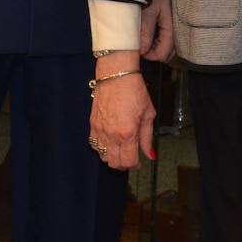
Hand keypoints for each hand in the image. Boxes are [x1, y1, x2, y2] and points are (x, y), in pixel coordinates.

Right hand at [90, 50, 156, 171]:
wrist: (116, 75)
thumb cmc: (135, 92)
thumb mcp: (148, 114)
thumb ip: (147, 138)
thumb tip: (150, 155)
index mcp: (128, 134)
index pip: (128, 162)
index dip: (135, 166)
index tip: (139, 163)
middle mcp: (111, 135)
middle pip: (114, 163)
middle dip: (124, 165)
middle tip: (131, 158)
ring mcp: (100, 130)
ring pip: (103, 156)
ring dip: (113, 158)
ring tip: (121, 150)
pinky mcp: (92, 124)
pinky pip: (94, 145)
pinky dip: (102, 148)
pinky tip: (110, 142)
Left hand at [141, 0, 174, 61]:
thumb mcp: (146, 12)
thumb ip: (146, 31)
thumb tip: (143, 52)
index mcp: (172, 23)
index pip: (166, 49)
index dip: (153, 55)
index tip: (141, 53)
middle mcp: (178, 26)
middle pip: (172, 51)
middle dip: (158, 53)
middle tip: (144, 49)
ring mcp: (178, 25)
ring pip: (172, 47)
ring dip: (160, 49)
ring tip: (147, 44)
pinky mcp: (175, 23)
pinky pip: (171, 39)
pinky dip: (162, 43)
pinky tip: (153, 39)